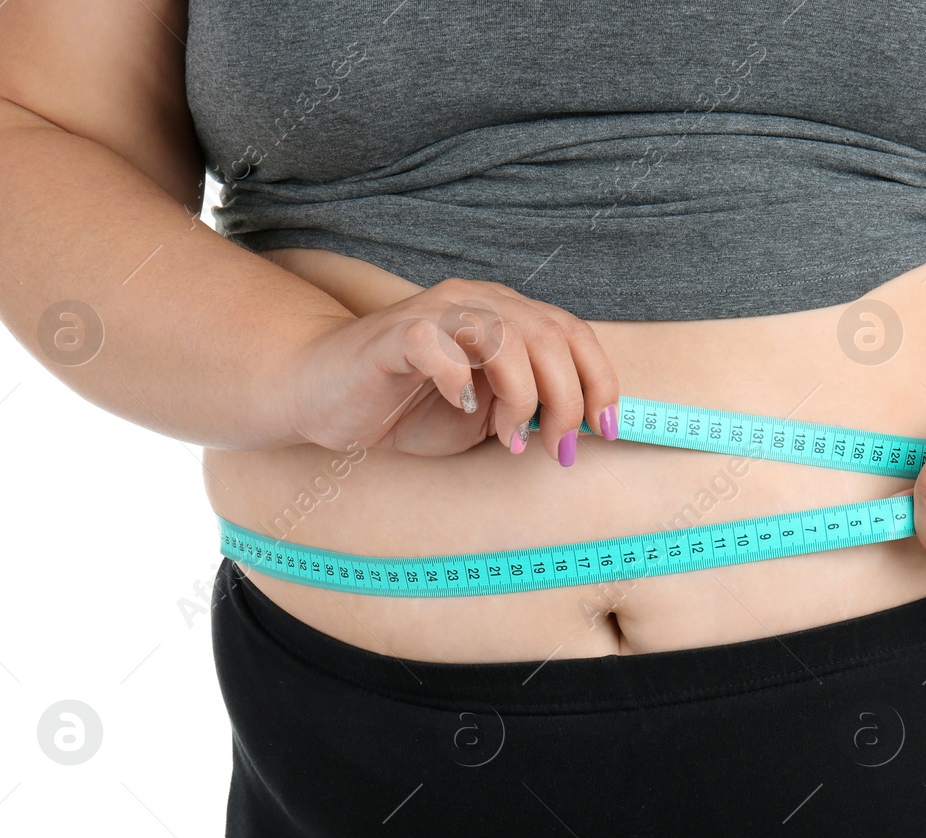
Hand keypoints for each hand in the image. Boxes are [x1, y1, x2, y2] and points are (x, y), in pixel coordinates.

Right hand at [284, 277, 619, 460]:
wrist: (321, 395)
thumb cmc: (404, 406)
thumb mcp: (483, 418)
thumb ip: (526, 412)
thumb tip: (575, 427)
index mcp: (504, 315)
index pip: (573, 333)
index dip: (600, 380)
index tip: (604, 429)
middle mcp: (475, 302)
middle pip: (550, 336)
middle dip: (566, 401)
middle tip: (555, 447)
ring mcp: (435, 312)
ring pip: (508, 338)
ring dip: (522, 398)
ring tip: (507, 436)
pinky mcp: (396, 334)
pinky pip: (442, 347)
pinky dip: (461, 383)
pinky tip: (460, 406)